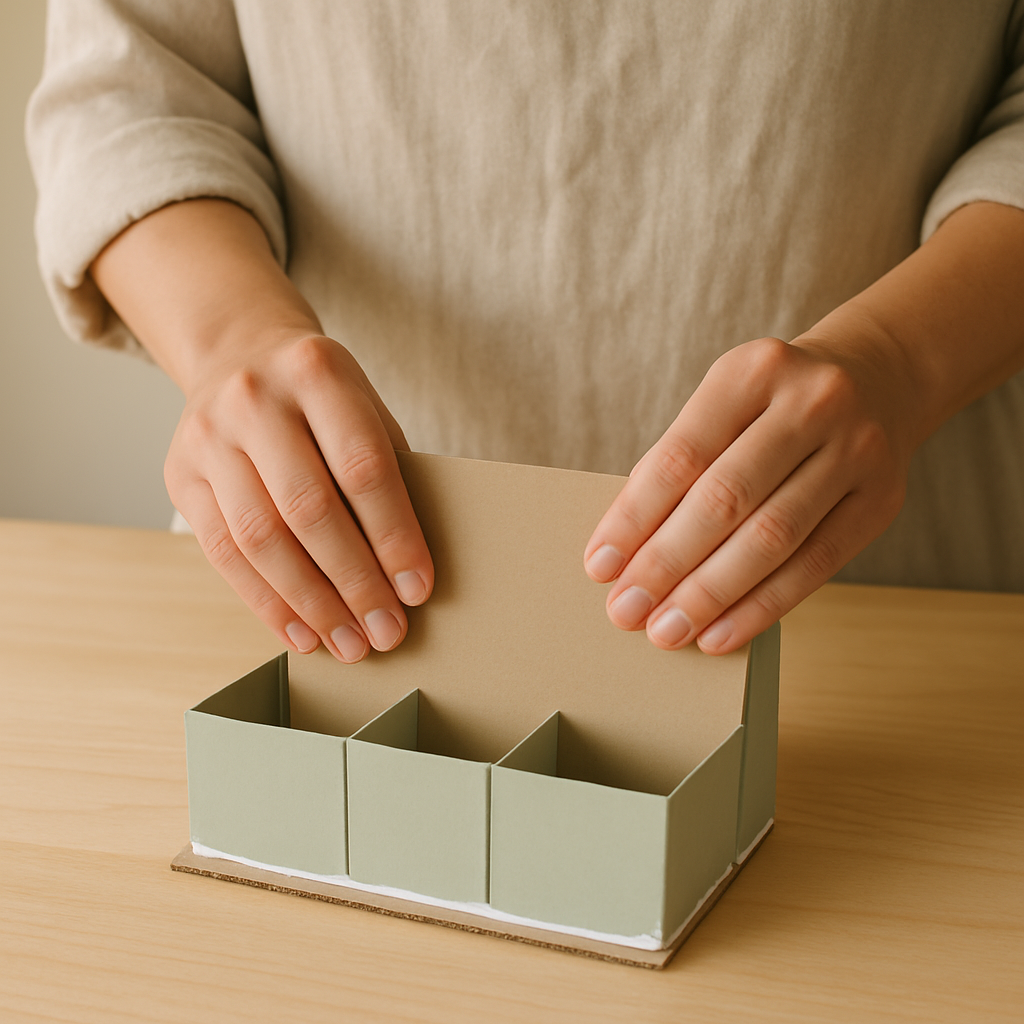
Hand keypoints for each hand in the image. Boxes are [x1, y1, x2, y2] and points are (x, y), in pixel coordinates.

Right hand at [165, 331, 433, 661]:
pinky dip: (266, 602)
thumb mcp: (363, 406)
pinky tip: (301, 632)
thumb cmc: (321, 396)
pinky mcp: (179, 475)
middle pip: (308, 508)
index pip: (362, 467)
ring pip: (260, 538)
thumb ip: (385, 471)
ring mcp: (208, 436)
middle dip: (354, 582)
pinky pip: (222, 553)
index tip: (417, 589)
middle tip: (387, 631)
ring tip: (349, 644)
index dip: (393, 535)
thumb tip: (408, 569)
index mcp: (316, 373)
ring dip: (311, 604)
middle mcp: (255, 399)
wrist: (239, 353)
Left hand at [584, 333, 913, 654]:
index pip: (680, 457)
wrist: (879, 378)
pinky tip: (720, 634)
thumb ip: (680, 464)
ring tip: (667, 631)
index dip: (634, 518)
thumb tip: (625, 552)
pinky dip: (762, 607)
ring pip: (771, 538)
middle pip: (725, 500)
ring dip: (710, 594)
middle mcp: (811, 403)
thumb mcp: (724, 404)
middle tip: (626, 610)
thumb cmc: (771, 406)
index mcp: (751, 372)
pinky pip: (816, 566)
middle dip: (666, 564)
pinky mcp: (882, 499)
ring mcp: (856, 449)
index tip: (599, 567)